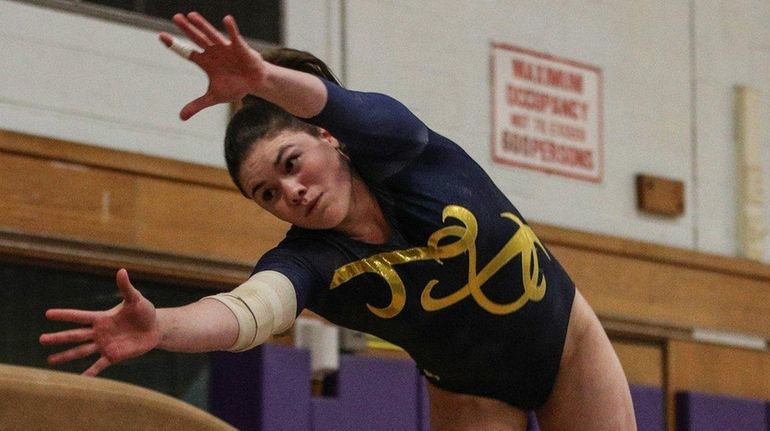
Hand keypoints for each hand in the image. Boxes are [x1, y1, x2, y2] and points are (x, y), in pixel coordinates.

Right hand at [40, 269, 160, 375]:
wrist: (155, 328)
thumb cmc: (144, 311)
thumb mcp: (135, 298)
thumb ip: (126, 287)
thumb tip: (121, 270)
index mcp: (102, 318)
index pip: (80, 316)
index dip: (65, 315)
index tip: (48, 314)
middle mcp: (99, 332)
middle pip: (75, 335)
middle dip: (58, 337)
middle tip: (41, 339)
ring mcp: (105, 345)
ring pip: (82, 351)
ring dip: (66, 356)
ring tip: (50, 360)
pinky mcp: (114, 356)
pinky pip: (99, 365)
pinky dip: (90, 373)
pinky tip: (80, 379)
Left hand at [159, 12, 267, 119]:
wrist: (255, 84)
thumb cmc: (235, 86)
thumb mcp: (214, 97)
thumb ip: (197, 105)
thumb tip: (181, 117)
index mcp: (205, 62)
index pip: (187, 52)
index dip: (175, 45)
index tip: (161, 36)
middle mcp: (213, 52)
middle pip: (197, 38)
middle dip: (187, 29)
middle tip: (176, 17)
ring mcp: (225, 48)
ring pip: (212, 35)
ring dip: (203, 25)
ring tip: (192, 15)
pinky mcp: (240, 48)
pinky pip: (234, 37)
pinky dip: (231, 29)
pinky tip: (226, 19)